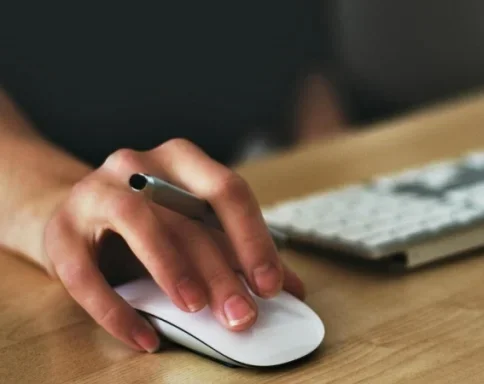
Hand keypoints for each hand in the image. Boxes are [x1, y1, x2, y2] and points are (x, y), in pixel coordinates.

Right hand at [43, 138, 304, 352]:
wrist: (73, 214)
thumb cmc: (149, 222)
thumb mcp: (195, 228)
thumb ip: (239, 253)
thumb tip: (292, 289)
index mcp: (182, 160)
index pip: (227, 191)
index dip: (253, 239)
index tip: (271, 285)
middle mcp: (138, 165)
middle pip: (187, 216)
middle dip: (221, 271)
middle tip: (242, 315)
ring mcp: (95, 192)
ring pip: (137, 222)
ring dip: (171, 268)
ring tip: (195, 308)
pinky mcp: (60, 232)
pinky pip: (85, 273)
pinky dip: (117, 310)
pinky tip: (144, 337)